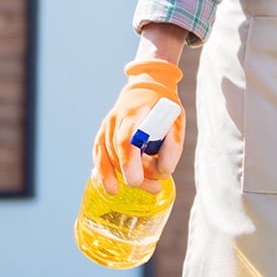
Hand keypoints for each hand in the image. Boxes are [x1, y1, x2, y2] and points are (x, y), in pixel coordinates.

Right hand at [94, 58, 184, 191]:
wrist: (146, 88)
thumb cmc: (164, 107)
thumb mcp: (177, 120)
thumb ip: (173, 145)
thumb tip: (163, 171)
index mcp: (134, 112)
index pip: (125, 141)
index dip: (128, 163)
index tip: (136, 181)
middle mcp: (115, 120)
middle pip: (118, 155)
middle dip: (135, 175)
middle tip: (155, 187)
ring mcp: (105, 127)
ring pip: (108, 160)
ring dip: (127, 177)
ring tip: (151, 186)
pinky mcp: (101, 135)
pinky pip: (99, 158)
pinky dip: (104, 174)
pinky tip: (113, 187)